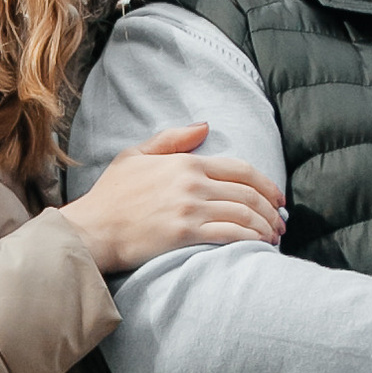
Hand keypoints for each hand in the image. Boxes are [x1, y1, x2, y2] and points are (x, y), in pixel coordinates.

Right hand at [61, 124, 286, 277]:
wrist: (91, 230)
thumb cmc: (110, 196)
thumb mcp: (135, 155)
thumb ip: (172, 139)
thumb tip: (204, 126)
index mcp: (185, 162)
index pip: (240, 170)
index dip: (266, 185)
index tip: (278, 199)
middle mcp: (192, 183)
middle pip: (248, 194)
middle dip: (271, 210)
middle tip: (280, 223)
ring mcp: (189, 208)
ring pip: (244, 215)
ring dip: (265, 227)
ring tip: (272, 238)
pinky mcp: (185, 234)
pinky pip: (230, 235)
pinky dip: (250, 240)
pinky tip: (258, 247)